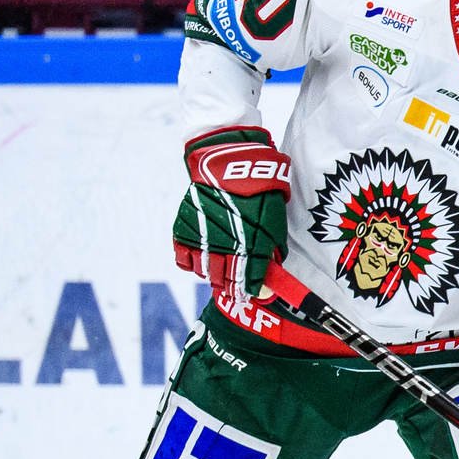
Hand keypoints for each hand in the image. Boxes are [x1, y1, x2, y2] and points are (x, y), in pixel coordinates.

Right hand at [173, 127, 290, 303]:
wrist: (226, 164)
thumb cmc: (258, 190)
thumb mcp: (275, 220)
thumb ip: (273, 248)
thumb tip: (271, 270)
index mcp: (252, 247)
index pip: (251, 281)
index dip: (254, 291)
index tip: (255, 294)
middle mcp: (226, 247)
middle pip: (227, 282)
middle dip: (233, 288)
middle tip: (237, 290)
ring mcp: (202, 239)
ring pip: (205, 273)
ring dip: (214, 277)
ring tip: (221, 276)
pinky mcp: (184, 230)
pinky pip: (183, 259)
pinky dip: (192, 264)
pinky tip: (201, 262)